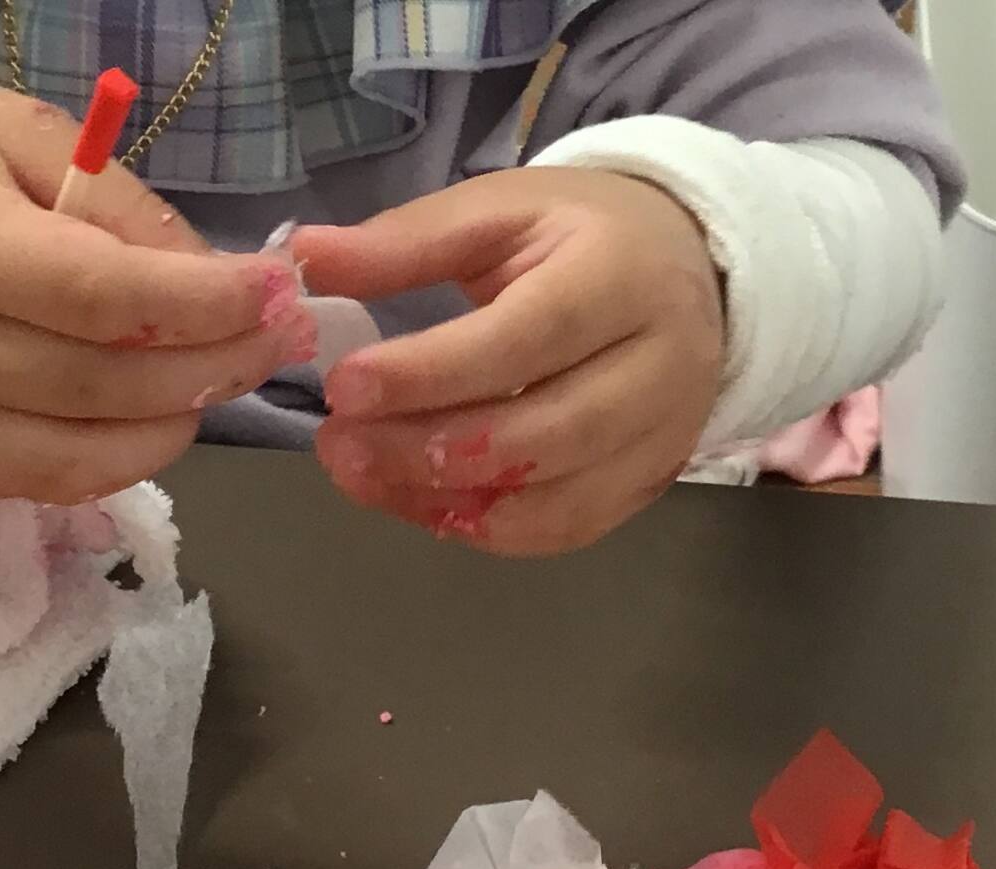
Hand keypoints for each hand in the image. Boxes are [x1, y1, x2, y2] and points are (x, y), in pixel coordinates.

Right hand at [0, 68, 299, 503]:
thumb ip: (108, 200)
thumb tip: (207, 273)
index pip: (112, 298)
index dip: (210, 304)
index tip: (276, 293)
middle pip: (110, 384)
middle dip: (214, 365)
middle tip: (275, 340)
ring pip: (86, 452)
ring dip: (176, 424)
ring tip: (221, 380)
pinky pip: (43, 482)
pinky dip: (115, 461)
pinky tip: (154, 422)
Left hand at [296, 167, 724, 555]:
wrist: (688, 272)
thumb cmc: (581, 237)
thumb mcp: (499, 211)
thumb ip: (407, 243)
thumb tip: (306, 260)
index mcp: (620, 278)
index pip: (525, 339)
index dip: (432, 373)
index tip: (345, 388)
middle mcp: (659, 367)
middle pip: (543, 435)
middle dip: (431, 451)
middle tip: (340, 448)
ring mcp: (662, 437)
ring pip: (556, 499)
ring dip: (450, 501)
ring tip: (366, 477)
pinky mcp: (651, 485)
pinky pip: (566, 529)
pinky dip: (490, 529)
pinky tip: (425, 505)